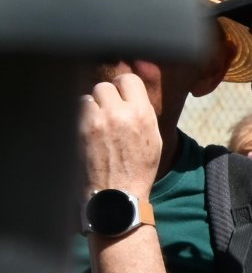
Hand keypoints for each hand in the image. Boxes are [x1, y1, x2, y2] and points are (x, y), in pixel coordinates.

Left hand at [79, 73, 162, 196]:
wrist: (117, 193)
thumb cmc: (138, 166)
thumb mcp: (153, 137)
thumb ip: (142, 110)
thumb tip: (130, 89)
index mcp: (141, 113)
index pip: (128, 79)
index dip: (124, 86)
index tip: (121, 94)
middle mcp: (118, 113)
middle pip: (105, 87)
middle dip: (106, 98)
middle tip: (109, 112)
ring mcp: (96, 121)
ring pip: (88, 98)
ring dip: (91, 108)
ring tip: (98, 125)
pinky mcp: (79, 130)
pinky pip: (77, 112)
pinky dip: (81, 119)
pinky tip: (88, 134)